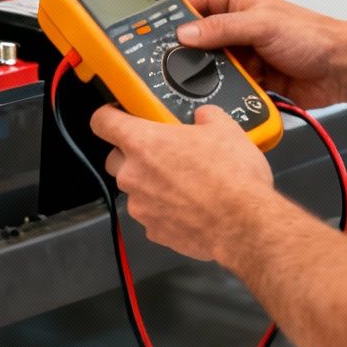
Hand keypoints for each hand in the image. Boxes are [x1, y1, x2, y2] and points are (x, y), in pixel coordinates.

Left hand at [88, 104, 281, 263]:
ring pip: (135, 189)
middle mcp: (133, 175)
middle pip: (115, 158)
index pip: (102, 121)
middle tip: (162, 153)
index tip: (116, 116)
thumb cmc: (232, 178)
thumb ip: (207, 116)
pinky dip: (165, 210)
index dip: (109, 116)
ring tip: (184, 183)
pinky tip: (189, 206)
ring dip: (151, 184)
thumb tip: (205, 116)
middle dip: (133, 155)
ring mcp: (140, 205)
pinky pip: (151, 214)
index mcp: (144, 143)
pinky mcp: (153, 230)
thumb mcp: (226, 130)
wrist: (244, 225)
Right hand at [176, 0, 346, 108]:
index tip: (150, 26)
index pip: (193, 2)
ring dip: (205, 74)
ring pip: (209, 66)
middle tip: (167, 61)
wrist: (341, 69)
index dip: (172, 12)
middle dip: (185, 50)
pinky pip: (226, 86)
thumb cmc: (313, 36)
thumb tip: (186, 32)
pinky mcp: (250, 79)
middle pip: (197, 39)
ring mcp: (242, 55)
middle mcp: (235, 28)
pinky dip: (222, 91)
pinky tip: (217, 95)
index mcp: (236, 3)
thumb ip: (221, 28)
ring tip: (194, 81)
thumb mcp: (261, 24)